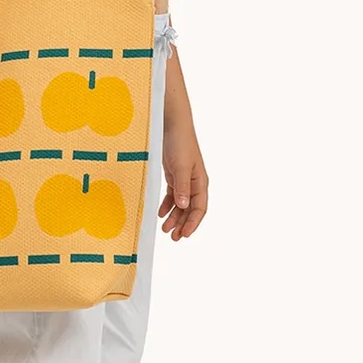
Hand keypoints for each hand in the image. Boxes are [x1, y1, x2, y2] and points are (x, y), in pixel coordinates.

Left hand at [158, 122, 207, 239]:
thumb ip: (182, 187)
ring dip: (174, 217)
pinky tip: (161, 213)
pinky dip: (167, 206)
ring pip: (181, 205)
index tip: (184, 235)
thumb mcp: (181, 167)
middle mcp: (194, 184)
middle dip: (182, 224)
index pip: (200, 208)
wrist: (172, 125)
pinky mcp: (174, 176)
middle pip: (190, 210)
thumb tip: (183, 206)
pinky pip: (172, 196)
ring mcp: (184, 180)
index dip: (193, 223)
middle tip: (173, 237)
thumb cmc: (181, 143)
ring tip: (165, 229)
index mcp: (200, 182)